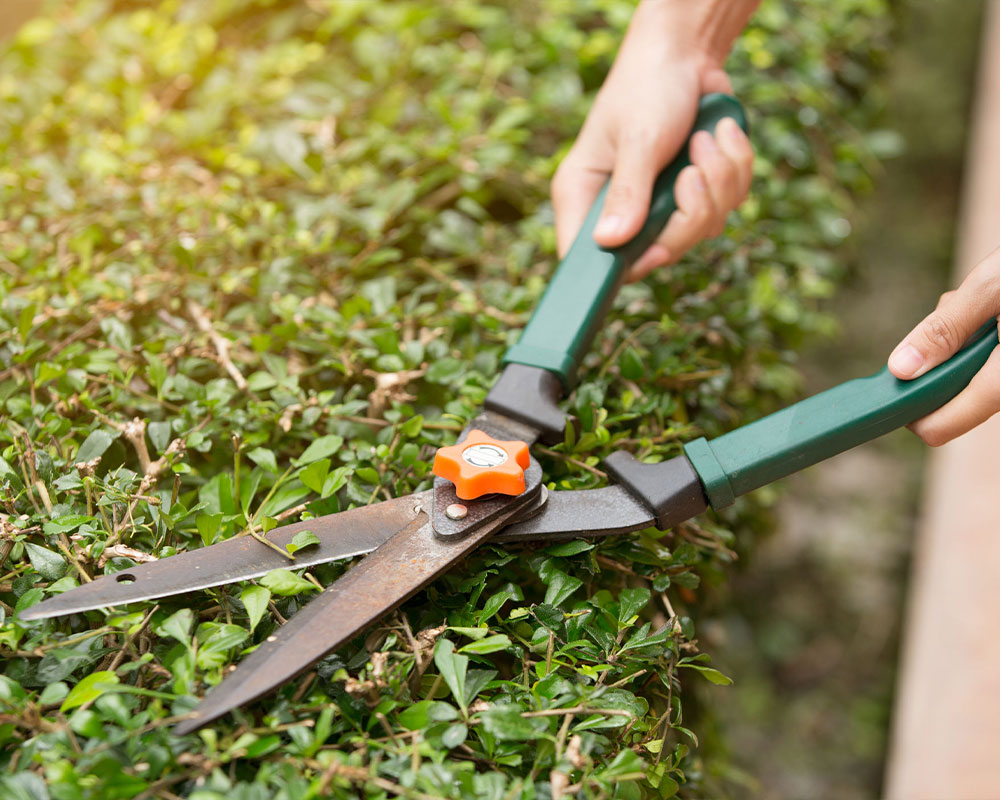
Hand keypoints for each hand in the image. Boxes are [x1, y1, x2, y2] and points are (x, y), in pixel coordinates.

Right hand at [552, 0, 755, 281]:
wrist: (687, 53)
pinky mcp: (694, 195)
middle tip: (693, 171)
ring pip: (700, 232)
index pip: (587, 260)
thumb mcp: (637, 138)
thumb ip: (628, 192)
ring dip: (719, 183)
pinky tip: (721, 135)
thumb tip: (610, 242)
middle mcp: (617, 209)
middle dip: (690, 214)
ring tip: (708, 139)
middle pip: (657, 254)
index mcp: (583, 197)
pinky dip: (735, 170)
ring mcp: (659, 206)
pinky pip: (727, 207)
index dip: (622, 266)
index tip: (655, 249)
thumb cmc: (647, 87)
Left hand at [888, 246, 999, 444]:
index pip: (939, 427)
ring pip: (973, 374)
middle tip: (966, 306)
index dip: (911, 409)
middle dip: (945, 357)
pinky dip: (986, 337)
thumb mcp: (995, 286)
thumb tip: (901, 368)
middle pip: (954, 395)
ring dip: (967, 341)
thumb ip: (946, 328)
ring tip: (994, 299)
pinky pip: (992, 361)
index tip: (896, 381)